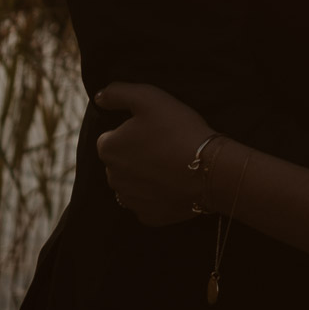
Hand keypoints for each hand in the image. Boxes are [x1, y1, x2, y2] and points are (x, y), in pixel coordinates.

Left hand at [92, 81, 218, 225]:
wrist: (210, 170)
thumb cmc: (179, 129)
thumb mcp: (149, 97)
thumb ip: (117, 93)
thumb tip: (99, 97)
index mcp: (108, 148)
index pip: (111, 137)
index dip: (133, 132)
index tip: (154, 130)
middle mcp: (112, 177)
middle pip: (120, 162)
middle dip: (135, 155)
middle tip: (164, 146)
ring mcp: (130, 200)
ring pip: (131, 183)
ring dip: (144, 176)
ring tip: (170, 165)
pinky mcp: (148, 216)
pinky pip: (146, 203)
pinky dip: (156, 196)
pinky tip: (173, 184)